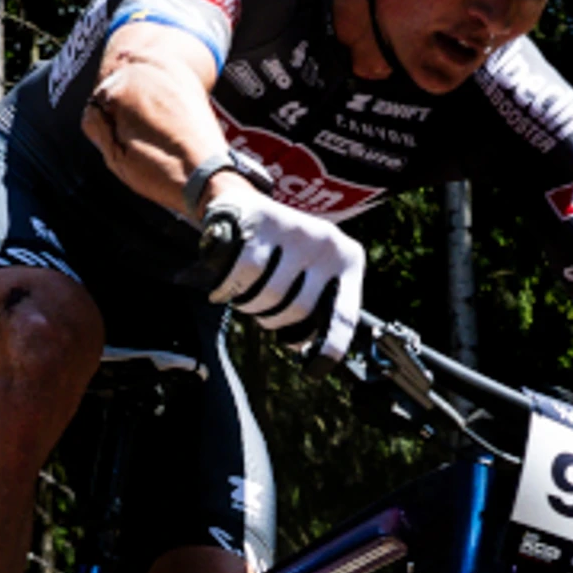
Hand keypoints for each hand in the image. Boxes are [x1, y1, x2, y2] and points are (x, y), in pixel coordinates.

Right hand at [200, 183, 366, 364]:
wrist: (244, 202)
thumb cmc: (280, 250)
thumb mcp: (309, 272)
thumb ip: (314, 306)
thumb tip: (303, 347)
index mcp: (348, 261)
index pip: (345, 314)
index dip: (331, 347)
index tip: (314, 370)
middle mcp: (329, 243)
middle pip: (297, 309)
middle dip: (272, 321)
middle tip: (260, 312)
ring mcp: (298, 229)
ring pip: (270, 292)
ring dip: (249, 305)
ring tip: (245, 295)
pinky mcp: (266, 219)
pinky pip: (245, 271)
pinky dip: (230, 288)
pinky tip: (224, 289)